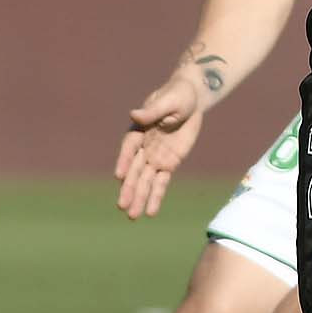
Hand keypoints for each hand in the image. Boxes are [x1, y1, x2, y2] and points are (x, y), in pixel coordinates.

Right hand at [114, 74, 205, 218]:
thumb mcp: (167, 101)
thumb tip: (135, 115)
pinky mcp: (169, 163)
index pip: (129, 148)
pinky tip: (151, 212)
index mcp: (138, 130)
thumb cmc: (176, 96)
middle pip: (134, 170)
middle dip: (129, 188)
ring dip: (140, 198)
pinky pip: (161, 182)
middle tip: (122, 205)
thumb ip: (152, 111)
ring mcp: (155, 157)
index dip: (124, 161)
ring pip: (146, 180)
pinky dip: (156, 196)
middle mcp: (143, 147)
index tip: (120, 176)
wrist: (191, 100)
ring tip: (132, 216)